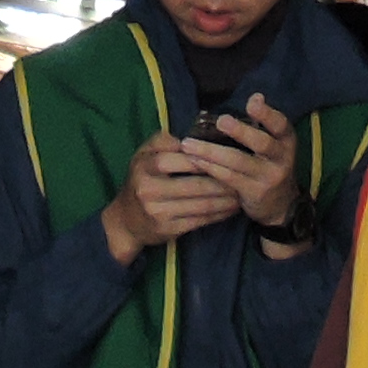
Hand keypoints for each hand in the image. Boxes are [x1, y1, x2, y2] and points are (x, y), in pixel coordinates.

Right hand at [100, 131, 240, 265]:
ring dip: (226, 200)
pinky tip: (230, 209)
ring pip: (202, 205)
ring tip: (242, 193)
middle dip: (224, 182)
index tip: (231, 156)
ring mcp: (160, 212)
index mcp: (147, 165)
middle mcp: (151, 189)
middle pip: (197, 184)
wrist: (124, 221)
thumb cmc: (140, 180)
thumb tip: (191, 137)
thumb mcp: (143, 155)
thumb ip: (163, 140)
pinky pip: (200, 221)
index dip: (210, 159)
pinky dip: (218, 215)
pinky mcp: (168, 230)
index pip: (186, 159)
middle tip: (244, 177)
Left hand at [176, 93, 304, 247]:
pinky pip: (228, 178)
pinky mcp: (253, 193)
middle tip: (221, 120)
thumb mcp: (273, 144)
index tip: (252, 102)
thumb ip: (261, 124)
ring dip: (210, 151)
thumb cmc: (269, 165)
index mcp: (286, 140)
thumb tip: (254, 96)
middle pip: (261, 143)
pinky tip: (195, 160)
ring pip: (237, 161)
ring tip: (188, 143)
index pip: (280, 124)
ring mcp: (268, 177)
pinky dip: (210, 168)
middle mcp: (281, 158)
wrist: (281, 205)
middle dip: (240, 131)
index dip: (267, 114)